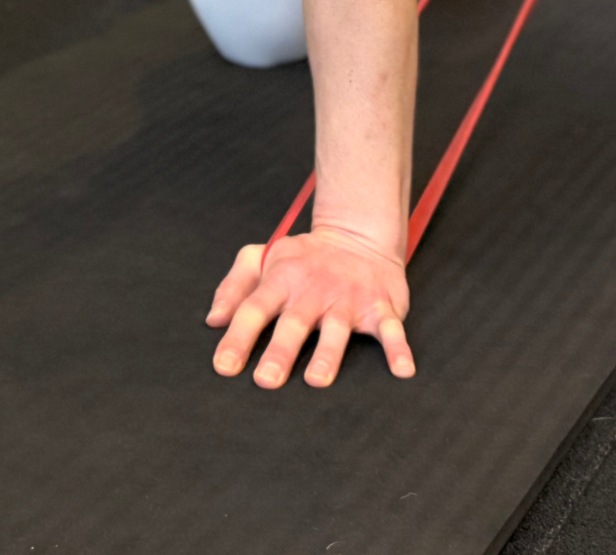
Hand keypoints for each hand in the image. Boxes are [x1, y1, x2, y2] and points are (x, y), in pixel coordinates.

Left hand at [206, 225, 413, 388]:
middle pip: (293, 323)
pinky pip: (392, 329)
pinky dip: (398, 349)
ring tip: (317, 379)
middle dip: (279, 351)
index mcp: (281, 280)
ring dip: (327, 354)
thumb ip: (235, 286)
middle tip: (266, 381)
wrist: (357, 235)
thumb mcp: (262, 258)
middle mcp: (313, 291)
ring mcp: (348, 299)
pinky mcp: (381, 307)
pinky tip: (402, 371)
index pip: (254, 308)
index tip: (224, 367)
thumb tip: (213, 320)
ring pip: (337, 329)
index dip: (237, 337)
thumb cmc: (303, 258)